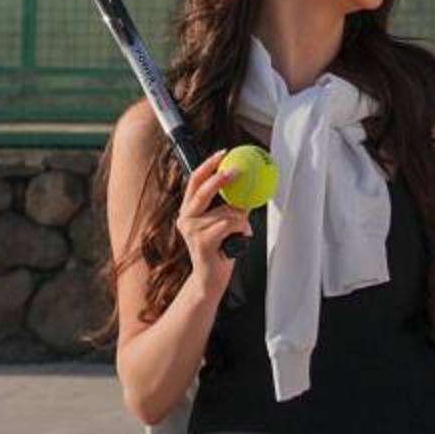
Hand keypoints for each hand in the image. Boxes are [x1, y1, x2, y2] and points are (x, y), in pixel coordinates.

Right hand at [175, 151, 254, 291]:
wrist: (210, 279)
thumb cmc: (218, 250)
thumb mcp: (223, 223)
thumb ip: (230, 205)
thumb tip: (248, 186)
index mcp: (189, 210)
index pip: (194, 181)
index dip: (208, 165)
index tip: (223, 153)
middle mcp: (186, 218)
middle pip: (202, 190)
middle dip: (220, 179)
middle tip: (236, 171)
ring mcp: (191, 231)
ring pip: (224, 211)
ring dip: (240, 218)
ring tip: (243, 229)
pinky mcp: (201, 242)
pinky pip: (228, 225)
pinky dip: (240, 229)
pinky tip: (239, 238)